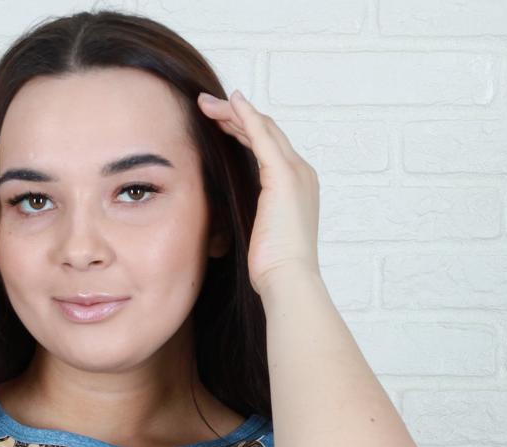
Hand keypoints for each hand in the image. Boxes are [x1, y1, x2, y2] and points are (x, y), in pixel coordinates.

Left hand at [197, 87, 319, 294]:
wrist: (288, 282)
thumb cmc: (274, 271)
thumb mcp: (261, 236)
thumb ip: (254, 215)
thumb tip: (230, 215)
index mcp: (297, 188)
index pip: (269, 147)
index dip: (244, 131)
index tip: (219, 125)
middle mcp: (301, 173)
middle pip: (267, 131)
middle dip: (235, 116)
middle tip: (207, 107)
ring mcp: (295, 172)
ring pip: (262, 128)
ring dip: (233, 112)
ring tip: (206, 105)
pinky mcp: (283, 175)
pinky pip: (262, 134)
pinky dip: (245, 115)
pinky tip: (230, 103)